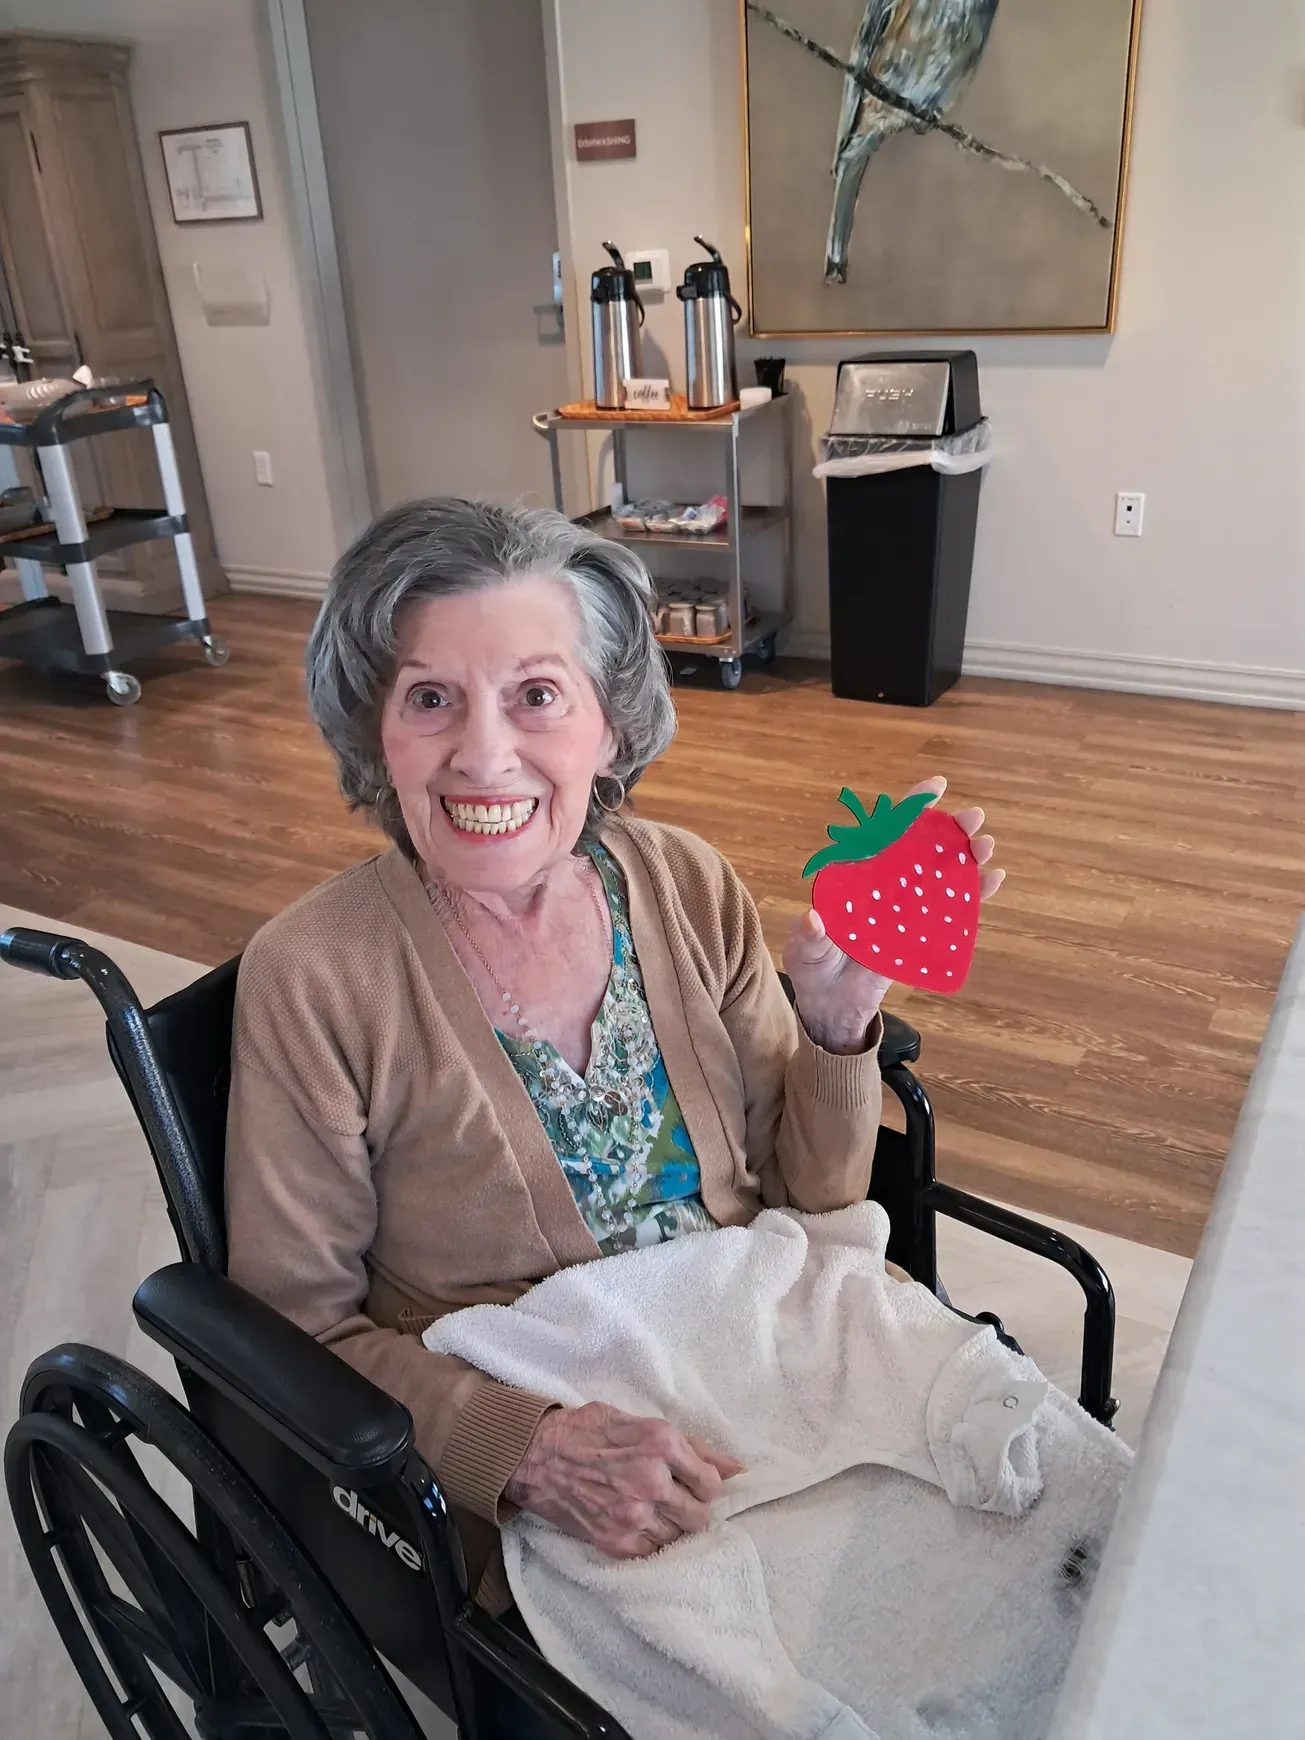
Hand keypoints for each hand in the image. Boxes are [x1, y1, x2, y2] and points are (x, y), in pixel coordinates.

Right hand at [503, 1401, 743, 1556]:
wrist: (536, 1456)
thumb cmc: (587, 1431)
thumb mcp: (639, 1422)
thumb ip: (690, 1445)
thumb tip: (735, 1467)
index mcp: (661, 1444)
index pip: (711, 1482)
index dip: (704, 1483)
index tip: (692, 1481)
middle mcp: (652, 1481)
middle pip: (699, 1516)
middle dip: (691, 1507)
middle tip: (673, 1497)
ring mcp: (634, 1515)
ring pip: (678, 1537)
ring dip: (670, 1525)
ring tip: (651, 1509)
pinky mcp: (616, 1541)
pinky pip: (653, 1551)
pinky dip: (649, 1540)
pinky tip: (636, 1522)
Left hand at [784, 775, 1005, 1052]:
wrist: (831, 1004)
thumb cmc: (814, 968)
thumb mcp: (805, 951)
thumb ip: (809, 936)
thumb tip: (812, 919)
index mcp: (856, 877)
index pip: (883, 834)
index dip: (909, 809)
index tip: (935, 787)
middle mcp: (885, 886)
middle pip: (921, 849)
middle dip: (948, 829)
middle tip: (974, 817)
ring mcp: (906, 909)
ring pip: (941, 876)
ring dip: (967, 858)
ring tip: (987, 845)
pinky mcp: (922, 934)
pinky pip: (952, 912)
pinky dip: (974, 896)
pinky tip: (994, 880)